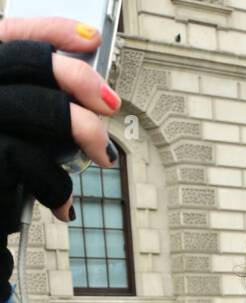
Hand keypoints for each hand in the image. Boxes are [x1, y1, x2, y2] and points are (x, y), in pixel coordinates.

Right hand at [0, 16, 120, 230]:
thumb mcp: (11, 129)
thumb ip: (35, 100)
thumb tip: (91, 90)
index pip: (9, 33)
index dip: (52, 30)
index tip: (92, 39)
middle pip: (30, 62)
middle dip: (80, 79)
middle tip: (110, 104)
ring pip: (43, 108)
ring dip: (85, 130)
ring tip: (103, 155)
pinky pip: (36, 162)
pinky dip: (59, 186)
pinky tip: (63, 204)